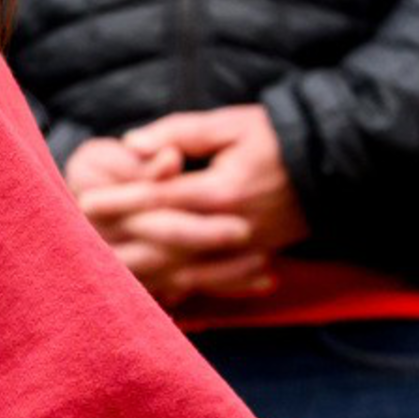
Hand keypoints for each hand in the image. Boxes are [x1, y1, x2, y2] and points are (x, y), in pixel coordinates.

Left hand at [69, 122, 284, 305]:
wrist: (337, 163)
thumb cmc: (279, 136)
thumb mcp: (230, 124)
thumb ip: (179, 132)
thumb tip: (132, 144)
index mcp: (222, 190)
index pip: (160, 199)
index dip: (121, 201)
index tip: (85, 201)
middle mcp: (233, 228)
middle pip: (164, 243)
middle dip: (121, 241)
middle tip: (81, 240)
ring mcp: (246, 251)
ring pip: (183, 271)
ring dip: (143, 273)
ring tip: (104, 271)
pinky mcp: (256, 260)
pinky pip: (210, 283)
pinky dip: (180, 289)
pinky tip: (153, 293)